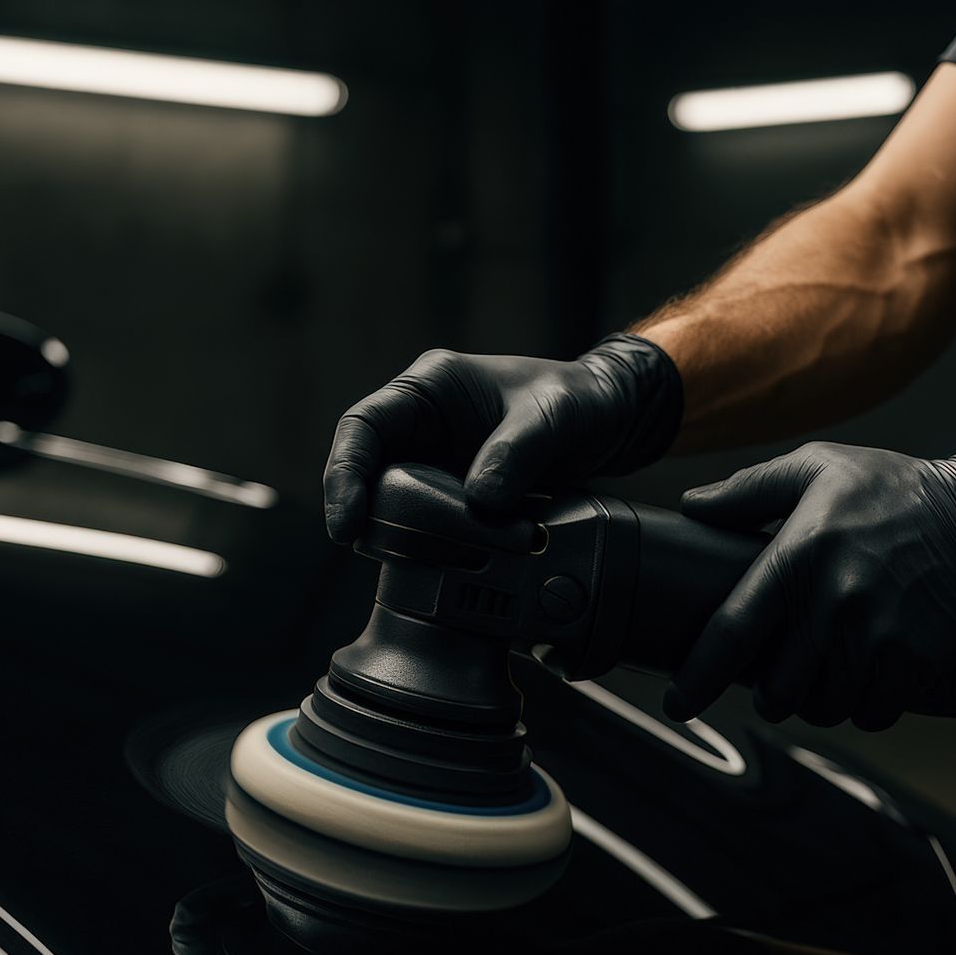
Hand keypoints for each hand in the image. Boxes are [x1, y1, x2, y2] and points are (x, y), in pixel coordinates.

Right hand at [322, 333, 682, 542]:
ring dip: (408, 539)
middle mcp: (423, 425)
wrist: (611, 419)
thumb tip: (481, 499)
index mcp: (430, 388)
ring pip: (395, 508)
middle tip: (390, 554)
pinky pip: (430, 527)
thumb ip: (519, 450)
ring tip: (434, 562)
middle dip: (374, 517)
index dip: (344, 473)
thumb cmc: (580, 399)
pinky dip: (436, 549)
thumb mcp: (556, 415)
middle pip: (370, 476)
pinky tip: (454, 566)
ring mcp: (437, 463)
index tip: (346, 521)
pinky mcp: (455, 497)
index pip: (363, 427)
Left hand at [662, 438, 955, 728]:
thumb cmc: (896, 490)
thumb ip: (749, 489)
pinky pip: (871, 715)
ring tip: (826, 673)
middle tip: (779, 676)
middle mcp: (834, 604)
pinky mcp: (917, 666)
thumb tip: (692, 506)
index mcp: (799, 557)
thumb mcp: (819, 468)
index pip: (732, 632)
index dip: (698, 678)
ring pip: (823, 708)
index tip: (680, 704)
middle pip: (776, 690)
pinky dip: (863, 707)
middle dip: (770, 692)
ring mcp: (878, 640)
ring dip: (818, 700)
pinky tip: (868, 678)